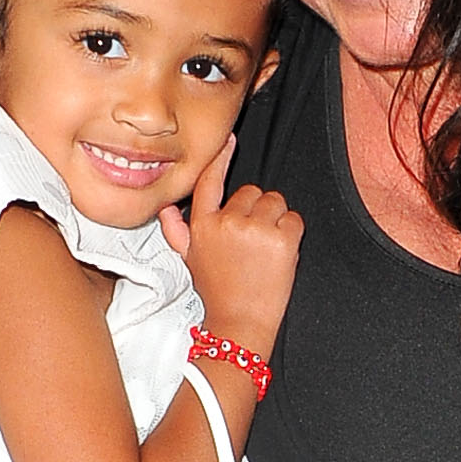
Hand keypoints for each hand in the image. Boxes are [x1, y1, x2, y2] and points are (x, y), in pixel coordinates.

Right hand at [161, 135, 299, 354]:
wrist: (239, 322)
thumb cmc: (216, 291)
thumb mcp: (189, 260)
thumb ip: (177, 231)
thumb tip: (165, 209)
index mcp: (203, 224)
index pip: (210, 182)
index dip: (221, 159)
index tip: (229, 140)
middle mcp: (227, 221)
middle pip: (254, 192)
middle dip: (258, 211)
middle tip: (253, 241)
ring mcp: (255, 229)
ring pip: (277, 203)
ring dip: (276, 220)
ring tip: (265, 248)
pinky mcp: (281, 239)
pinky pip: (295, 219)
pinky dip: (293, 233)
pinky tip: (280, 253)